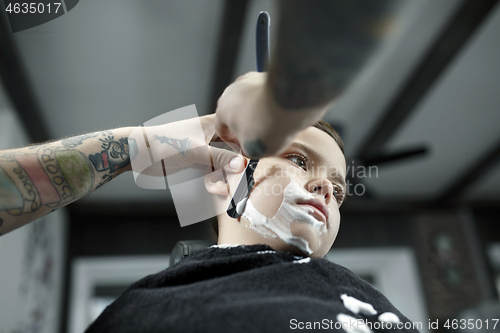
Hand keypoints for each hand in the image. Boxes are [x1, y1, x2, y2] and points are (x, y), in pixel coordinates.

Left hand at [129, 114, 245, 178]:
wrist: (140, 154)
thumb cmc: (165, 143)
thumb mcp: (196, 150)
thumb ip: (220, 158)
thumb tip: (242, 164)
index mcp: (212, 124)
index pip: (238, 131)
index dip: (246, 144)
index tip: (251, 162)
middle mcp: (211, 135)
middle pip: (234, 150)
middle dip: (236, 167)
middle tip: (238, 182)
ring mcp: (205, 149)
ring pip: (224, 163)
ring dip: (225, 176)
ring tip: (223, 189)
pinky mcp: (198, 162)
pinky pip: (213, 171)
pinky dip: (215, 180)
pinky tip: (215, 189)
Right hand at [215, 72, 327, 157]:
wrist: (290, 105)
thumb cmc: (268, 126)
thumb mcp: (253, 150)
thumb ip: (246, 149)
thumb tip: (250, 149)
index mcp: (223, 110)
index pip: (221, 127)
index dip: (230, 139)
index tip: (238, 144)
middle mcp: (233, 91)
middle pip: (236, 111)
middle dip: (244, 123)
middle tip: (256, 134)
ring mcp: (250, 80)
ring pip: (250, 100)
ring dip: (257, 111)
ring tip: (272, 123)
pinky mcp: (267, 76)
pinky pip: (265, 93)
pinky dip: (270, 102)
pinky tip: (281, 113)